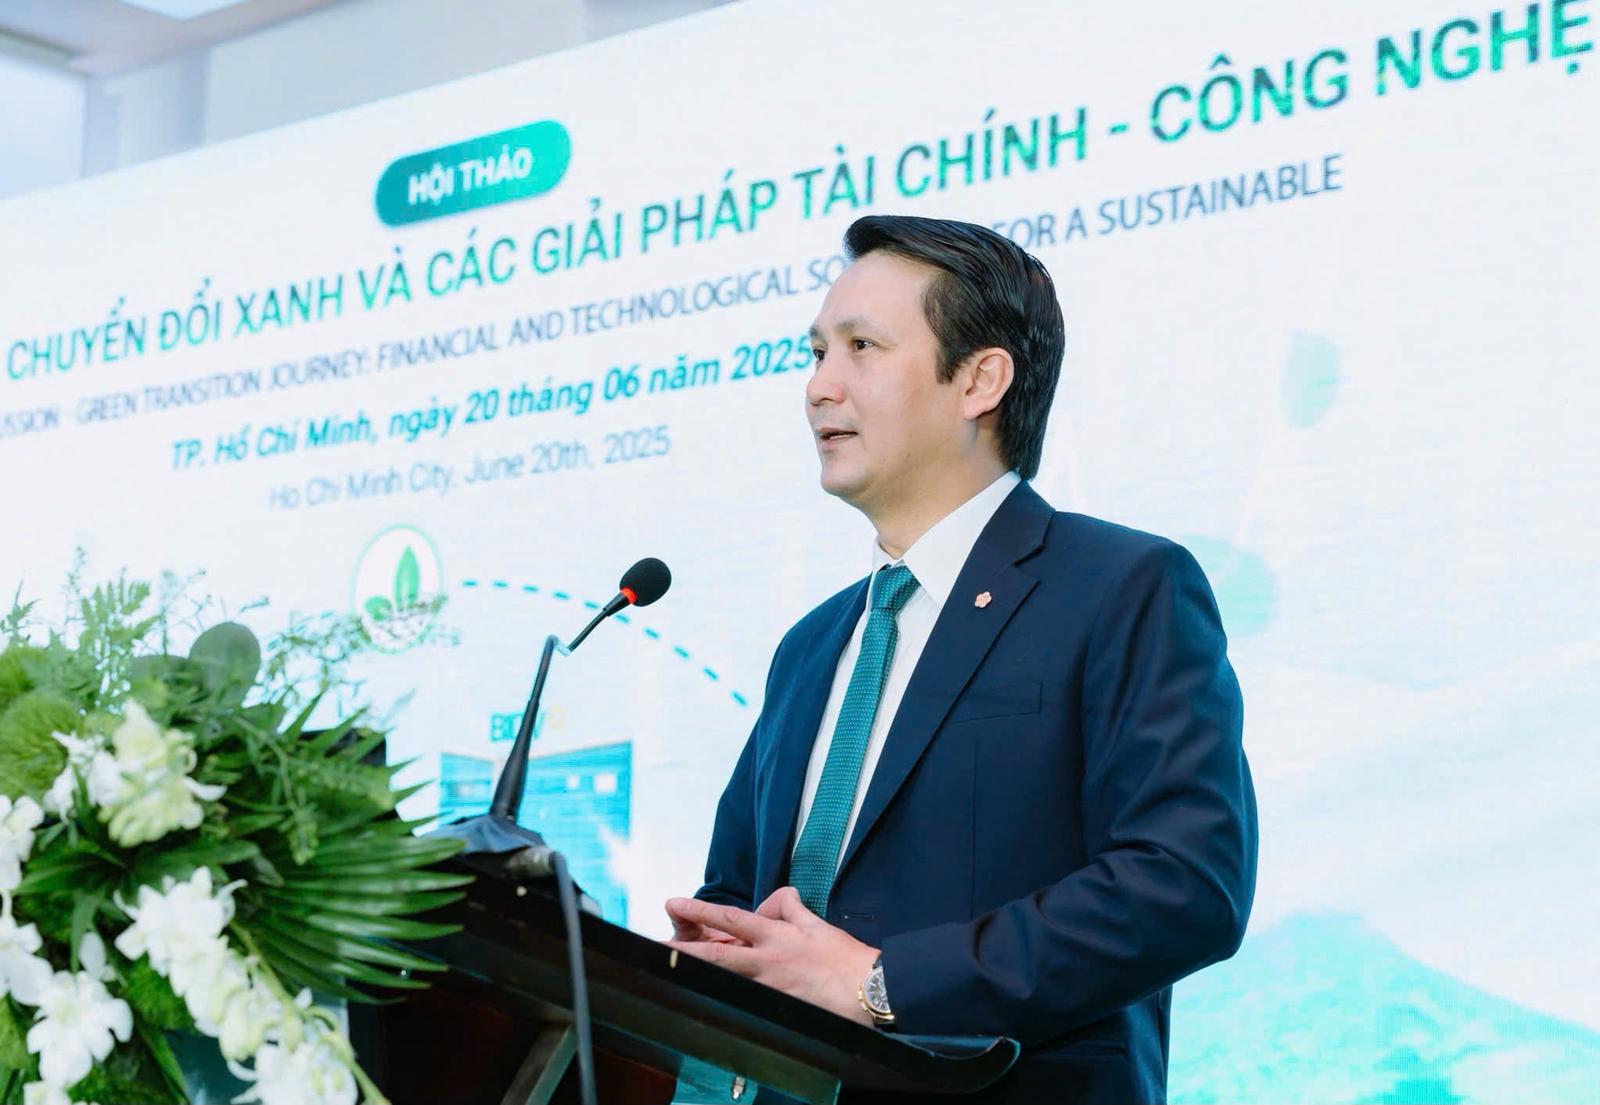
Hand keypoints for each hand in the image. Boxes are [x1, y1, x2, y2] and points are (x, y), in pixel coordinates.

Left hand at [664, 887, 879, 1024]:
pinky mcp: (777, 1006)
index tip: (675, 903)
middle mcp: (767, 960)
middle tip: (656, 945)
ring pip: (727, 978)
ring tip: (674, 970)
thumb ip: (790, 909)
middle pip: (717, 955)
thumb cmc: (846, 957)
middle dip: (685, 950)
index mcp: (777, 935)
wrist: (868, 988)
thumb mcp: (816, 923)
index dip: (700, 910)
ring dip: (701, 974)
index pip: (731, 919)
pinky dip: (730, 994)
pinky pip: (748, 997)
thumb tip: (776, 899)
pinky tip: (710, 997)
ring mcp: (769, 987)